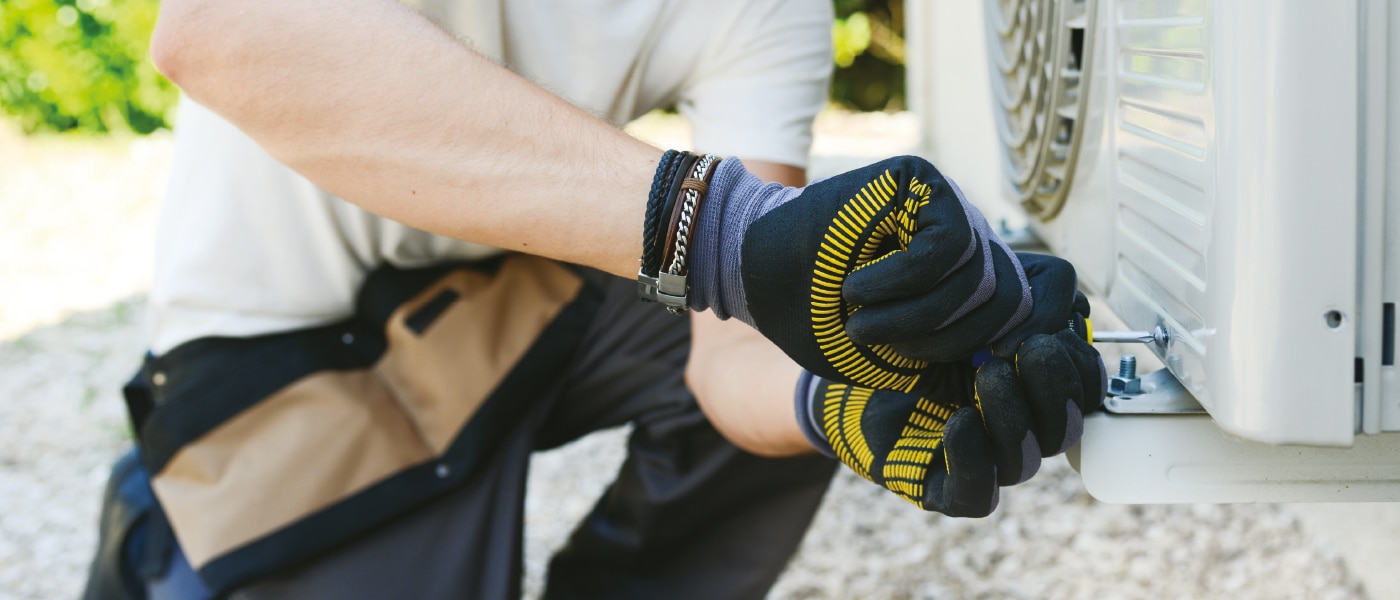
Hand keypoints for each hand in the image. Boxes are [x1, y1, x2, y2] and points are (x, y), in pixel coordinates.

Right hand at [690, 155, 1030, 391]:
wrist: (757, 278)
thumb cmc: (824, 322)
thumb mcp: (904, 358)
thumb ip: (962, 358)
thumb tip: (1024, 360)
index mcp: (975, 279)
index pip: (1046, 298)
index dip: (1034, 336)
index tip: (989, 369)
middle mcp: (972, 237)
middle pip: (1012, 299)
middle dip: (953, 342)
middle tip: (892, 349)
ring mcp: (949, 204)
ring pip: (979, 277)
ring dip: (915, 318)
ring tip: (863, 322)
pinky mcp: (922, 179)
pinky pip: (946, 246)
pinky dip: (899, 283)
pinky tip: (858, 289)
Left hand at [797, 297, 1105, 515]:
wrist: (842, 359)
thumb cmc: (912, 325)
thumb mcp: (974, 295)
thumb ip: (1027, 293)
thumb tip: (1070, 312)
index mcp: (1032, 385)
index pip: (1085, 390)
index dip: (1080, 364)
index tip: (1051, 327)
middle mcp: (1015, 428)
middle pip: (1065, 429)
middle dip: (1056, 388)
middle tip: (1031, 347)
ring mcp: (980, 461)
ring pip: (1024, 461)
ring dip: (1013, 414)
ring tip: (987, 371)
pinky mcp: (942, 488)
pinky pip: (978, 494)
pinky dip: (975, 458)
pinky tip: (959, 421)